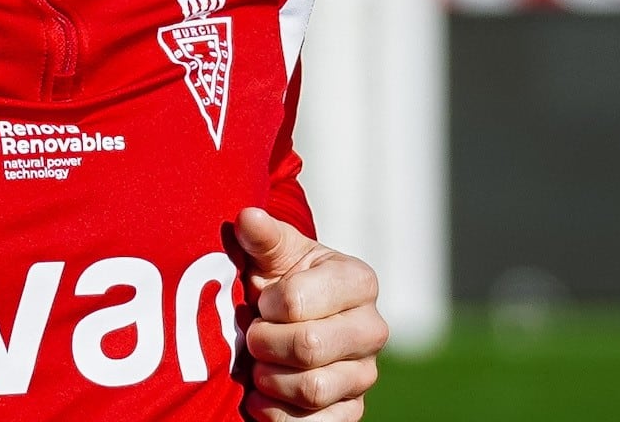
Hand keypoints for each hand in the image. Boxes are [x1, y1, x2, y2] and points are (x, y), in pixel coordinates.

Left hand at [233, 207, 386, 421]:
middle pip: (308, 347)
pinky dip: (277, 415)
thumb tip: (247, 217)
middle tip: (252, 336)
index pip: (297, 302)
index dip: (266, 305)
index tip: (261, 301)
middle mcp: (372, 329)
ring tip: (257, 365)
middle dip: (264, 344)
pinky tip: (262, 398)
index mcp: (358, 281)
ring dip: (269, 380)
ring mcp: (364, 374)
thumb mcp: (272, 254)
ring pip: (313, 389)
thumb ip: (262, 237)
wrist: (287, 323)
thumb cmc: (280, 280)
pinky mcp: (351, 410)